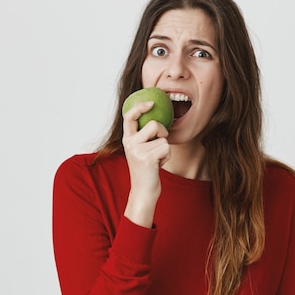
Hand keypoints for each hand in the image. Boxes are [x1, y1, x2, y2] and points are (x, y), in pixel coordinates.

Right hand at [122, 101, 170, 227]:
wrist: (143, 192)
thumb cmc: (146, 170)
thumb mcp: (140, 150)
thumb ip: (144, 136)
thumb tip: (156, 119)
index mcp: (127, 139)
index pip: (129, 116)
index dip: (140, 107)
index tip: (150, 103)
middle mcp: (129, 143)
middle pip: (153, 124)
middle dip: (162, 132)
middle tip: (158, 145)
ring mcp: (137, 150)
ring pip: (163, 138)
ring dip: (165, 148)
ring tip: (156, 159)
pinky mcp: (147, 158)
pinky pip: (166, 148)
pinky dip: (166, 157)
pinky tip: (158, 165)